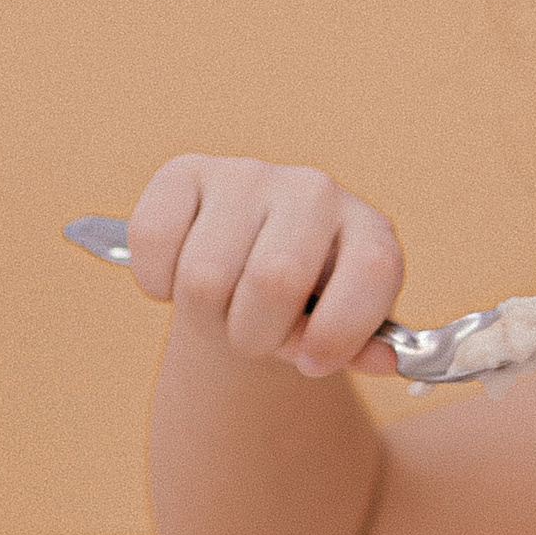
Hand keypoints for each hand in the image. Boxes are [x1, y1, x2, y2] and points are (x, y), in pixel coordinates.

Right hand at [126, 153, 406, 378]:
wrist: (247, 267)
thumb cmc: (301, 305)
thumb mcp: (336, 330)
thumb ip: (356, 348)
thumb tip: (381, 361)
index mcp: (368, 230)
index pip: (369, 271)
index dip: (338, 334)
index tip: (313, 363)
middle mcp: (314, 190)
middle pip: (273, 280)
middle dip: (254, 336)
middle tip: (252, 338)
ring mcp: (249, 175)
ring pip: (205, 277)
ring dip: (203, 316)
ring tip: (220, 307)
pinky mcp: (186, 171)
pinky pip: (154, 241)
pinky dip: (158, 283)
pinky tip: (180, 277)